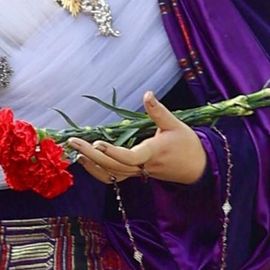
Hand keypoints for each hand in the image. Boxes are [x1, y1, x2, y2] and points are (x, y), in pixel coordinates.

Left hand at [69, 90, 208, 185]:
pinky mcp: (134, 174)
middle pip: (112, 166)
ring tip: (74, 150)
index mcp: (152, 153)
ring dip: (90, 162)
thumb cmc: (187, 145)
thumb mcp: (175, 124)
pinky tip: (84, 160)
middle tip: (73, 142)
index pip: (129, 157)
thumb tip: (147, 93)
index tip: (97, 142)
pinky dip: (97, 170)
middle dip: (91, 154)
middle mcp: (142, 166)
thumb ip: (158, 110)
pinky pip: (112, 176)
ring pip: (110, 174)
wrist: (197, 168)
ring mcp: (137, 173)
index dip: (112, 151)